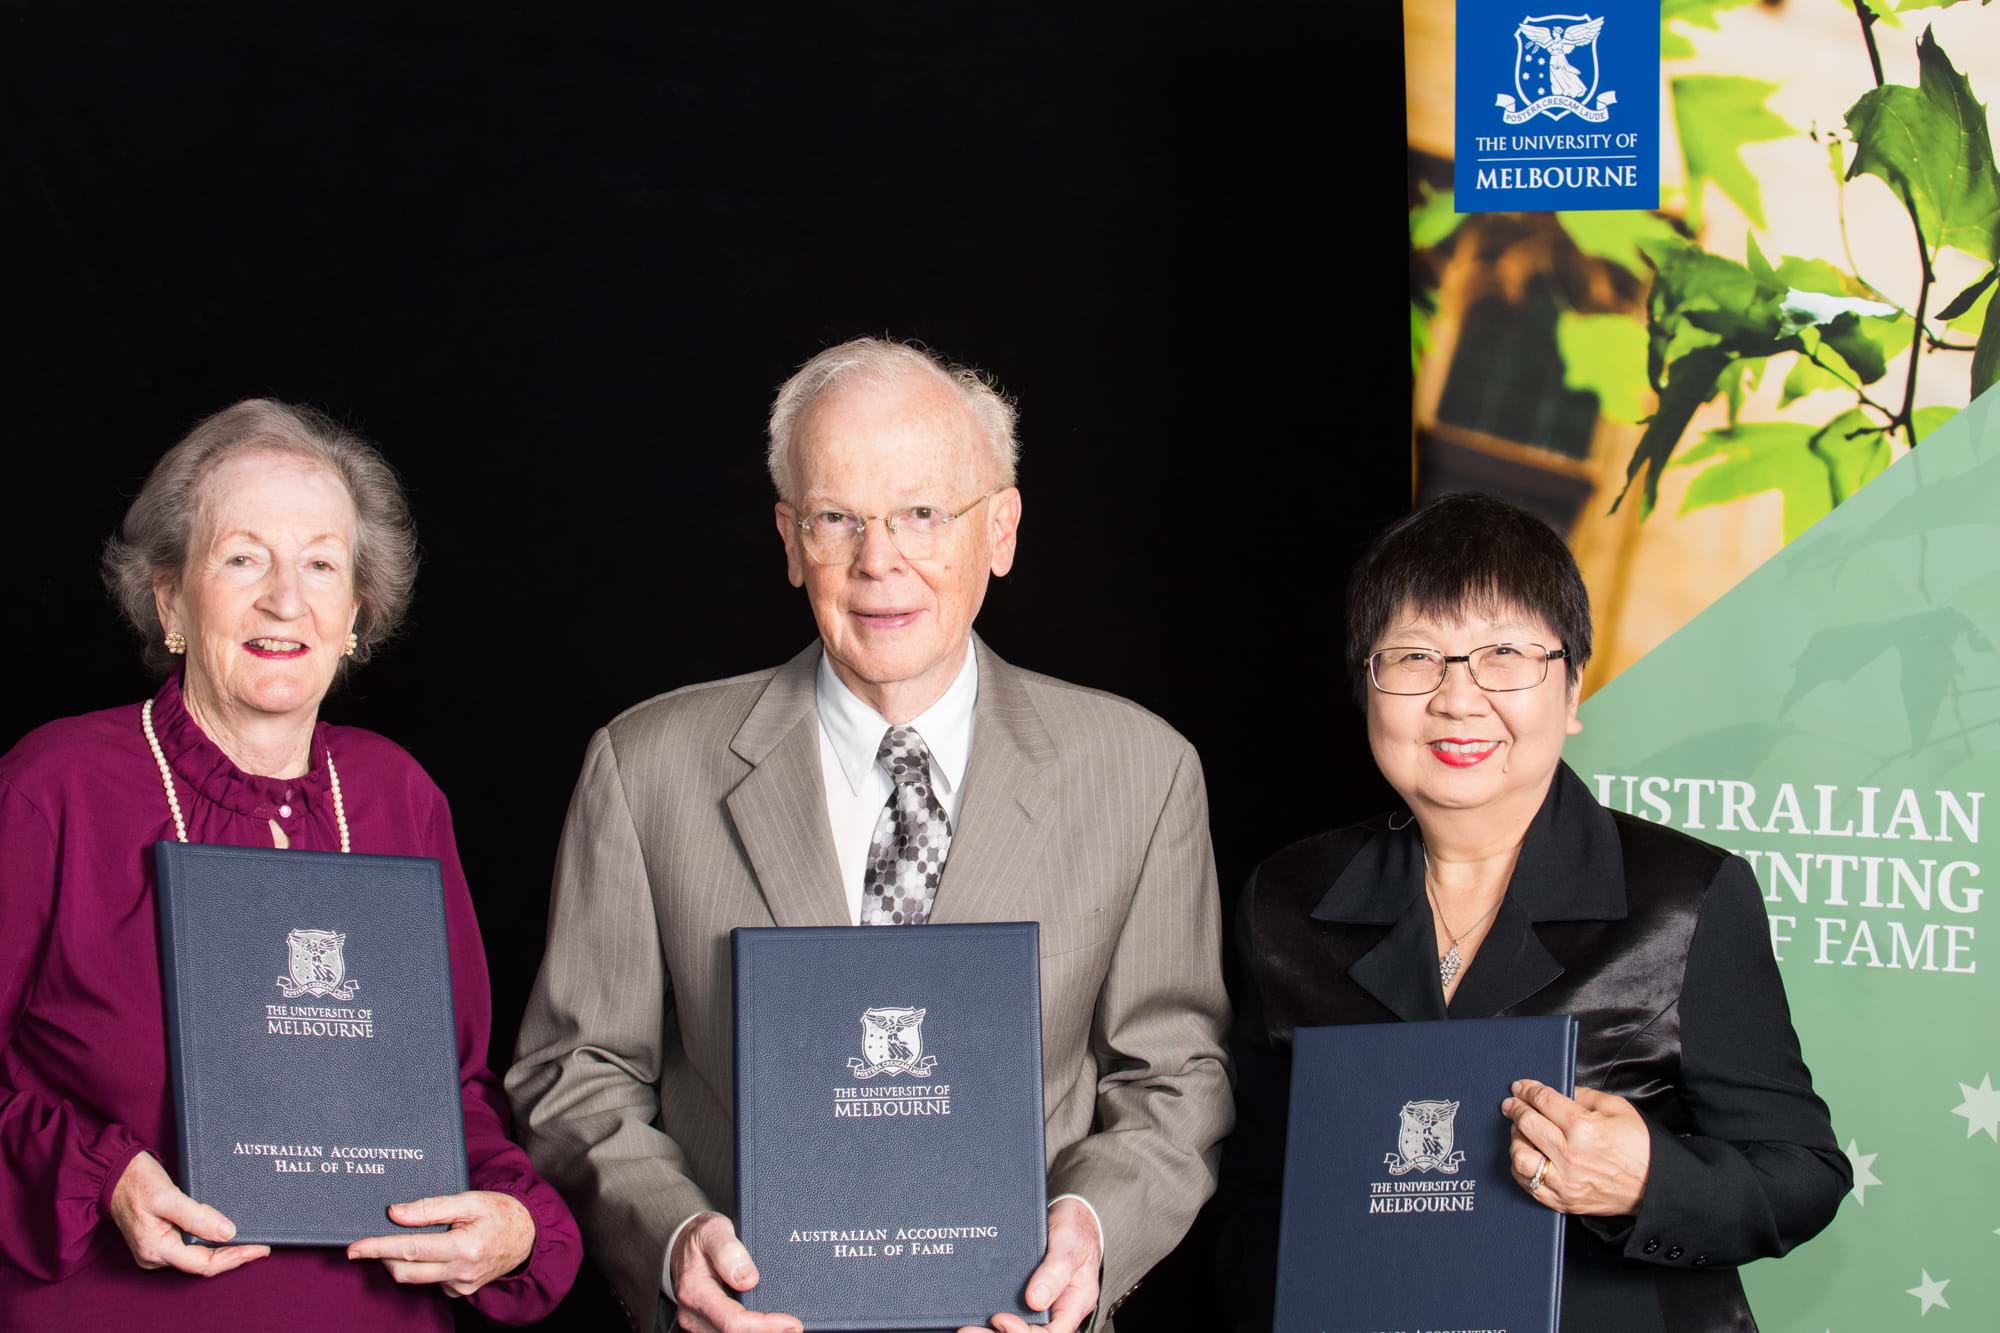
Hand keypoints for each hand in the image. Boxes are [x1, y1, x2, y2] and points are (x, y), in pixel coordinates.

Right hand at [108, 1151, 270, 1276]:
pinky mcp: (160, 1237)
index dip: (235, 1258)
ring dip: (224, 1250)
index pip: (203, 1263)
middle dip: (233, 1256)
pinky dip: (211, 1242)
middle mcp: (155, 1254)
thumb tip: (229, 1233)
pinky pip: (190, 1245)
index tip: (260, 1249)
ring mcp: (156, 1248)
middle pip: (202, 1263)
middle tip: (262, 1246)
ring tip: (251, 1241)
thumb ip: (197, 1216)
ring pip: (197, 1256)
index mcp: (155, 1249)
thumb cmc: (136, 1181)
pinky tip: (227, 1233)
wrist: (113, 1171)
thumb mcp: (167, 1197)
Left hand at [346, 1190, 535, 1296]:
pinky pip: (431, 1281)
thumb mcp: (469, 1200)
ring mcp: (461, 1286)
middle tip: (371, 1242)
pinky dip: (423, 1266)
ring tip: (406, 1240)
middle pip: (405, 1272)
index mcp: (463, 1248)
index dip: (377, 1248)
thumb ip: (430, 1208)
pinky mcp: (461, 1291)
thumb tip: (394, 1213)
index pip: (409, 1249)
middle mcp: (460, 1272)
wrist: (529, 1235)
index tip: (354, 1248)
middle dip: (383, 1257)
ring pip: (415, 1279)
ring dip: (402, 1261)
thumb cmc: (500, 1212)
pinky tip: (435, 1250)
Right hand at [669, 1211, 800, 1332]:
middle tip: (796, 1327)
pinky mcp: (707, 1326)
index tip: (791, 1323)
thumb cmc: (700, 1236)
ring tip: (786, 1326)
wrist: (682, 1244)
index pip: (733, 1322)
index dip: (764, 1327)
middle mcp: (694, 1315)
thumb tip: (748, 1279)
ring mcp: (699, 1324)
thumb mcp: (713, 1231)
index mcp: (695, 1293)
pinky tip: (771, 1324)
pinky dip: (753, 1330)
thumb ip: (728, 1251)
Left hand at [965, 1196, 1101, 1332]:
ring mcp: (1036, 1303)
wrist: (1071, 1214)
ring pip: (1012, 1326)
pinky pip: (1004, 1308)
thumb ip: (1056, 1272)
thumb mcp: (1070, 1248)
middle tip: (969, 1330)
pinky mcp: (1020, 1294)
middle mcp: (1053, 1310)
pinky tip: (969, 1309)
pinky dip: (986, 1312)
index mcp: (1072, 1305)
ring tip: (965, 1326)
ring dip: (989, 1330)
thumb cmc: (1076, 1231)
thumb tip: (1035, 1301)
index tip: (999, 1319)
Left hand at [1501, 1079, 1651, 1216]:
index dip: (1527, 1090)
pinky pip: (1528, 1186)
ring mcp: (1565, 1181)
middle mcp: (1569, 1155)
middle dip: (1515, 1109)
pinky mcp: (1564, 1201)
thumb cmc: (1641, 1147)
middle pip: (1526, 1124)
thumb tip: (1559, 1091)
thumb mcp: (1618, 1109)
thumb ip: (1584, 1096)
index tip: (1520, 1087)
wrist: (1656, 1186)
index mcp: (1583, 1127)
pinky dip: (1521, 1170)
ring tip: (1521, 1133)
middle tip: (1512, 1105)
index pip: (1542, 1101)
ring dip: (1516, 1140)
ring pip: (1520, 1157)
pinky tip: (1527, 1158)